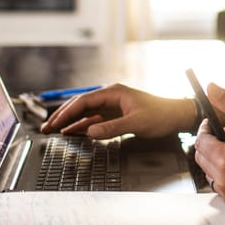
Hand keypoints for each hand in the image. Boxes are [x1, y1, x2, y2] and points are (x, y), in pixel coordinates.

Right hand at [39, 83, 193, 138]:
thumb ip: (113, 127)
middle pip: (81, 106)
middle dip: (63, 116)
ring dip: (70, 122)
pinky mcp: (116, 115)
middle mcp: (111, 96)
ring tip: (53, 131)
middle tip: (46, 128)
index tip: (55, 123)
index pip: (84, 101)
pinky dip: (82, 126)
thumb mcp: (137, 122)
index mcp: (113, 92)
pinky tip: (72, 132)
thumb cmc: (161, 115)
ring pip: (86, 113)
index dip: (67, 112)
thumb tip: (90, 132)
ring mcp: (113, 106)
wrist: (177, 116)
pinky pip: (94, 120)